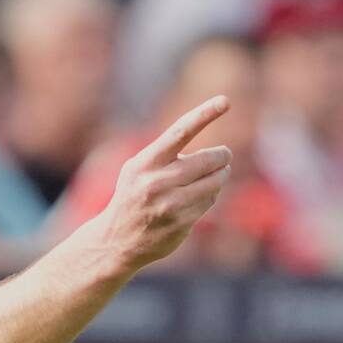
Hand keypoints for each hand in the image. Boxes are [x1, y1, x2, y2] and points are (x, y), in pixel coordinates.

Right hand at [95, 96, 232, 271]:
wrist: (117, 241)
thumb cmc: (133, 196)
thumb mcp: (137, 169)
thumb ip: (165, 156)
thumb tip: (211, 153)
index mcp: (144, 163)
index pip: (180, 132)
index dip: (204, 114)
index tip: (224, 101)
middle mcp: (156, 182)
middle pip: (206, 160)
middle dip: (221, 156)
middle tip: (225, 155)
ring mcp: (170, 205)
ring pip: (213, 182)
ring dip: (221, 175)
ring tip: (219, 173)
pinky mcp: (181, 224)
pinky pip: (209, 202)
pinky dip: (211, 196)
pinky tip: (203, 196)